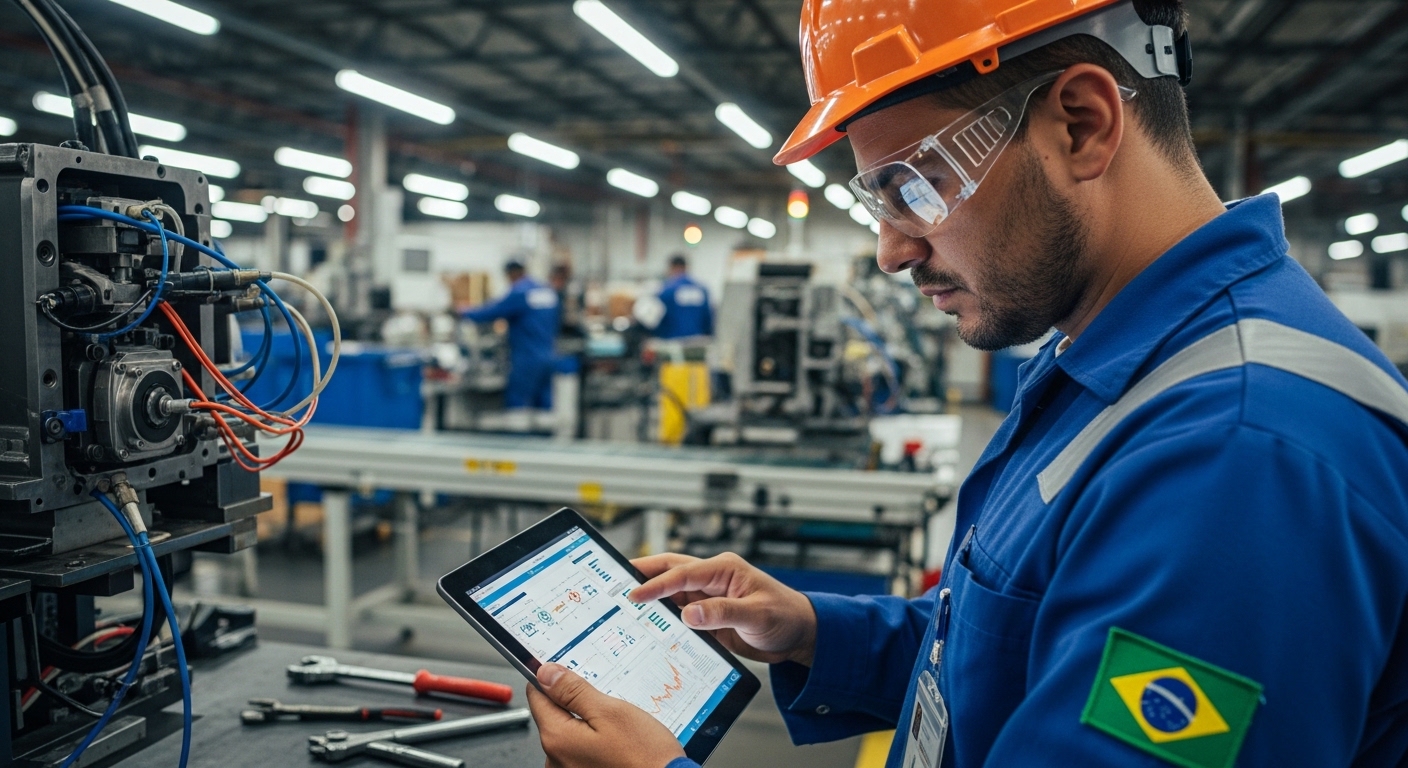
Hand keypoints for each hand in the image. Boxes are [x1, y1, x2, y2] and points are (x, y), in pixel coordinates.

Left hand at [526, 663, 684, 767]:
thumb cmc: (644, 756)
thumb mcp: (611, 712)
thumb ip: (574, 692)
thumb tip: (546, 674)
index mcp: (557, 739)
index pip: (538, 696)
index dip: (554, 679)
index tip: (571, 673)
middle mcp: (555, 760)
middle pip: (554, 715)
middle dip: (577, 704)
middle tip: (608, 703)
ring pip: (571, 732)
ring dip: (589, 724)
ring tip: (619, 727)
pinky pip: (581, 750)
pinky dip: (596, 741)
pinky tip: (618, 742)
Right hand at [630, 552, 816, 666]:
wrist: (800, 635)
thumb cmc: (786, 616)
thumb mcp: (757, 616)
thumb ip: (723, 613)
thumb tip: (690, 613)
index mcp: (724, 569)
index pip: (683, 573)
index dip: (657, 583)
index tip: (635, 594)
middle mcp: (713, 579)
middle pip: (670, 571)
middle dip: (643, 575)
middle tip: (615, 582)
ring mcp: (709, 597)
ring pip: (672, 593)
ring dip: (651, 598)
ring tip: (623, 605)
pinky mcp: (708, 616)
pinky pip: (679, 615)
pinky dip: (663, 618)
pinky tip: (648, 626)